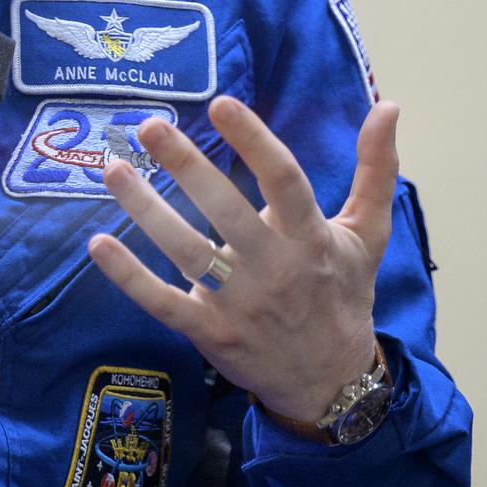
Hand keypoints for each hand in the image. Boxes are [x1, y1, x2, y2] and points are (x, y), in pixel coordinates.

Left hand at [87, 96, 398, 421]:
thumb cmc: (342, 293)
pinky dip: (129, 276)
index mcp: (310, 236)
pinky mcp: (209, 331)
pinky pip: (163, 302)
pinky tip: (97, 243)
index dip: (254, 140)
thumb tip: (389, 106)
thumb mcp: (366, 234)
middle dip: (186, 165)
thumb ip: (375, 170)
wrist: (333, 383)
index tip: (221, 103)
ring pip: (186, 250)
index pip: (283, 179)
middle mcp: (274, 267)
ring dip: (145, 209)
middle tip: (149, 126)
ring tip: (112, 168)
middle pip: (226, 210)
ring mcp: (239, 302)